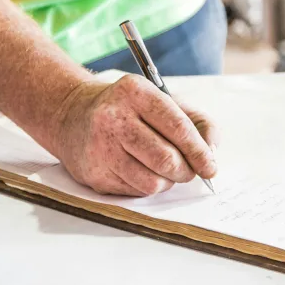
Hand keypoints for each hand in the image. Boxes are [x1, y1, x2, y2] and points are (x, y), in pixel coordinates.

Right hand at [52, 75, 218, 195]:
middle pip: (166, 159)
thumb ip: (197, 122)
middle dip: (186, 171)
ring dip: (167, 182)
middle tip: (189, 171)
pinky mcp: (94, 173)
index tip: (210, 166)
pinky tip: (139, 170)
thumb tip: (212, 152)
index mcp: (135, 92)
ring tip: (163, 169)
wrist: (72, 115)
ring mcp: (100, 147)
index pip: (177, 127)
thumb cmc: (128, 110)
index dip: (199, 151)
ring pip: (152, 182)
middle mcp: (113, 117)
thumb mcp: (162, 101)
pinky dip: (146, 186)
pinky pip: (135, 192)